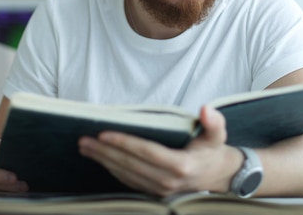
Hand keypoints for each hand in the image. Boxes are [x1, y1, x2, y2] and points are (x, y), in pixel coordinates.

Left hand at [78, 106, 242, 195]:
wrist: (218, 175)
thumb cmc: (212, 150)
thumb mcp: (217, 134)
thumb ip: (214, 122)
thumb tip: (206, 109)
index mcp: (181, 165)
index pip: (146, 152)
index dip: (124, 143)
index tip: (104, 134)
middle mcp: (168, 181)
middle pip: (130, 165)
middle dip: (105, 152)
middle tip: (84, 140)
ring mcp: (160, 189)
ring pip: (126, 174)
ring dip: (104, 161)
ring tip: (86, 148)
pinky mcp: (154, 193)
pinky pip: (129, 181)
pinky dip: (112, 170)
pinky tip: (101, 159)